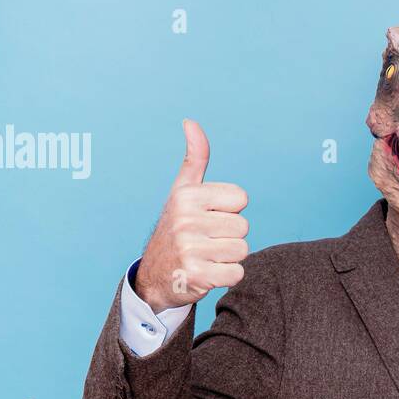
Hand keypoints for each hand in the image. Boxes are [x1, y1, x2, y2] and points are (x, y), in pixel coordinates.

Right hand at [134, 119, 248, 311]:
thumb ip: (194, 159)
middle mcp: (185, 220)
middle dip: (230, 235)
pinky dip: (227, 276)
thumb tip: (191, 122)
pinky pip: (237, 273)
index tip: (209, 217)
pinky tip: (208, 272)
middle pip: (243, 226)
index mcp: (186, 196)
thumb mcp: (183, 191)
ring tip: (207, 256)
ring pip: (242, 250)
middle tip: (207, 240)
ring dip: (229, 256)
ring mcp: (189, 249)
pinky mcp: (196, 276)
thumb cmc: (177, 228)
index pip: (241, 198)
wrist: (155, 275)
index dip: (230, 209)